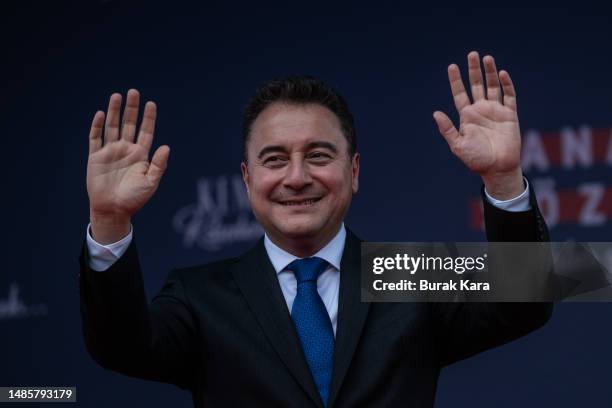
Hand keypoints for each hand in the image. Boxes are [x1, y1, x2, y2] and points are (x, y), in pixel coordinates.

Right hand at [87, 89, 169, 242]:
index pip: (146, 131)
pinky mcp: (95, 157)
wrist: (113, 210)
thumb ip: (159, 165)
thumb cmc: (134, 199)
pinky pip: (96, 138)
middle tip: (134, 92)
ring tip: (117, 96)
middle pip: (129, 124)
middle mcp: (126, 150)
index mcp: (141, 155)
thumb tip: (166, 147)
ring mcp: (110, 152)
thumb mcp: (150, 182)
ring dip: (115, 112)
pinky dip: (98, 126)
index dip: (148, 118)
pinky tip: (102, 114)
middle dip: (131, 109)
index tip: (151, 104)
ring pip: (112, 127)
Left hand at [433, 51, 523, 199]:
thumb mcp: (457, 145)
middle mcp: (481, 110)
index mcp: (467, 116)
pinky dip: (506, 85)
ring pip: (492, 87)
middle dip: (473, 70)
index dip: (456, 80)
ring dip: (490, 72)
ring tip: (486, 58)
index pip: (460, 94)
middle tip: (471, 54)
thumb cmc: (476, 159)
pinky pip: (509, 96)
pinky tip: (502, 73)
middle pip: (476, 85)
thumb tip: (435, 113)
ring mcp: (495, 111)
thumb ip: (447, 129)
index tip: (451, 66)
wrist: (497, 168)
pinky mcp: (509, 115)